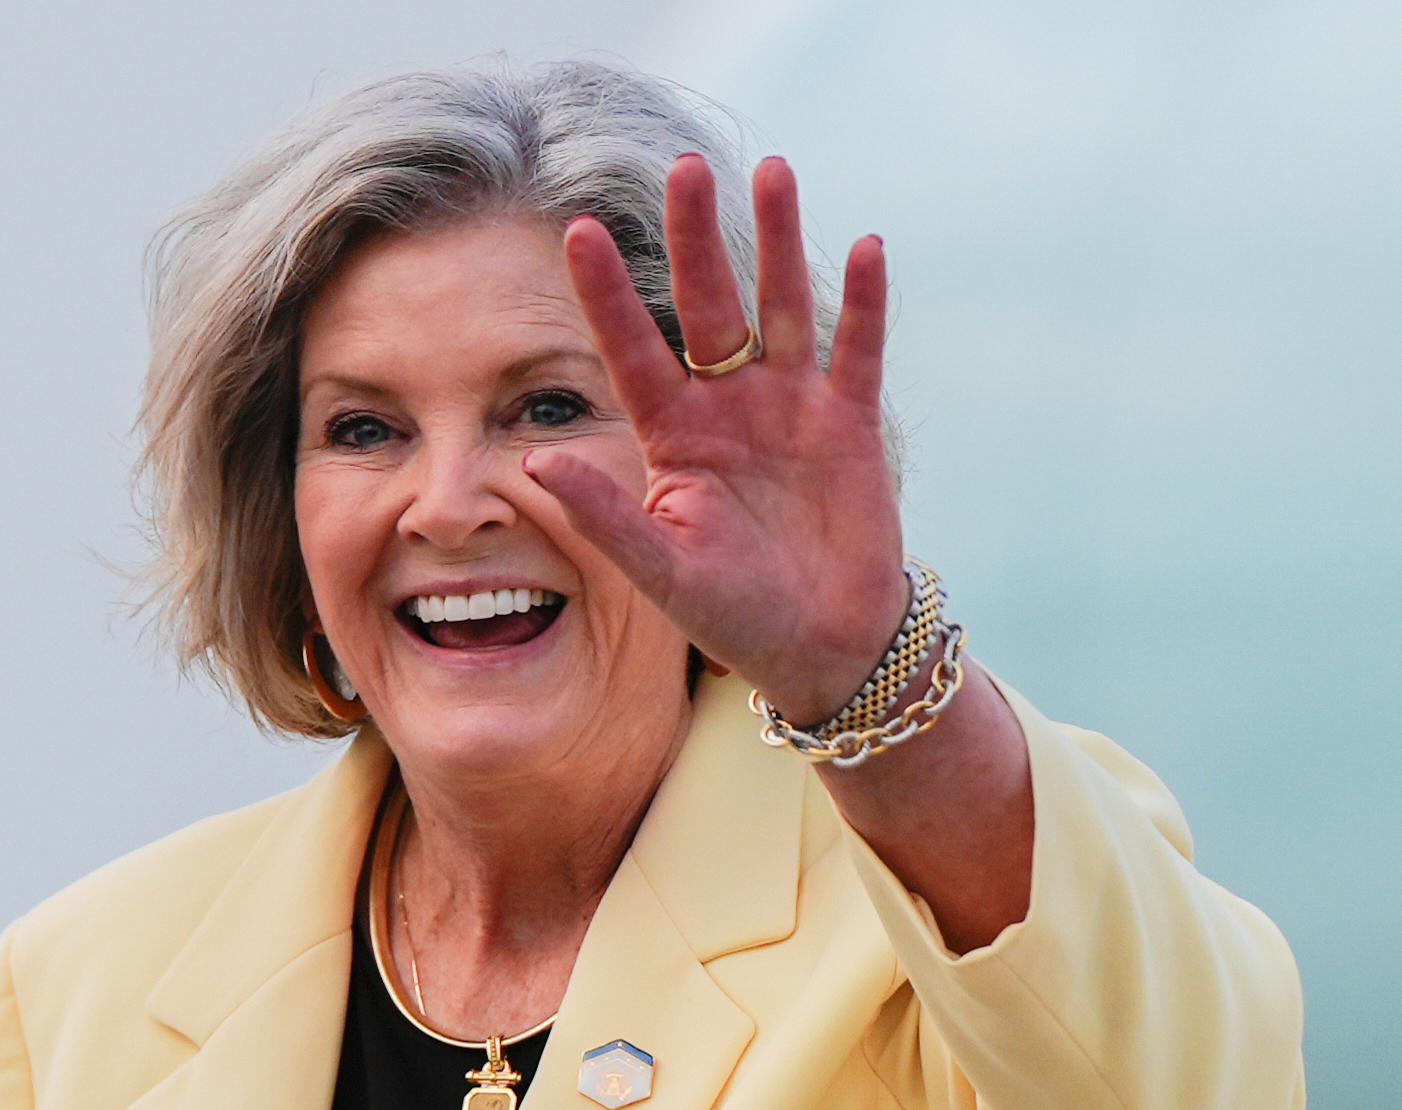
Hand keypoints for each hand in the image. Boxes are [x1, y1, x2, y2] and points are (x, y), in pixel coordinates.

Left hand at [526, 154, 907, 724]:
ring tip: (772, 170)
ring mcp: (790, 409)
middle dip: (694, 240)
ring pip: (780, 308)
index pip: (633, 350)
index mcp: (672, 437)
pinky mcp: (848, 424)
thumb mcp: (659, 570)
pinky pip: (855, 352)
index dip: (608, 295)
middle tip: (685, 169)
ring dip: (777, 243)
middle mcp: (727, 407)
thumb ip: (604, 516)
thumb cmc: (731, 613)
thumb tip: (536, 463)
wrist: (821, 647)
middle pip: (708, 306)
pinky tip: (866, 246)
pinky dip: (862, 304)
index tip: (576, 233)